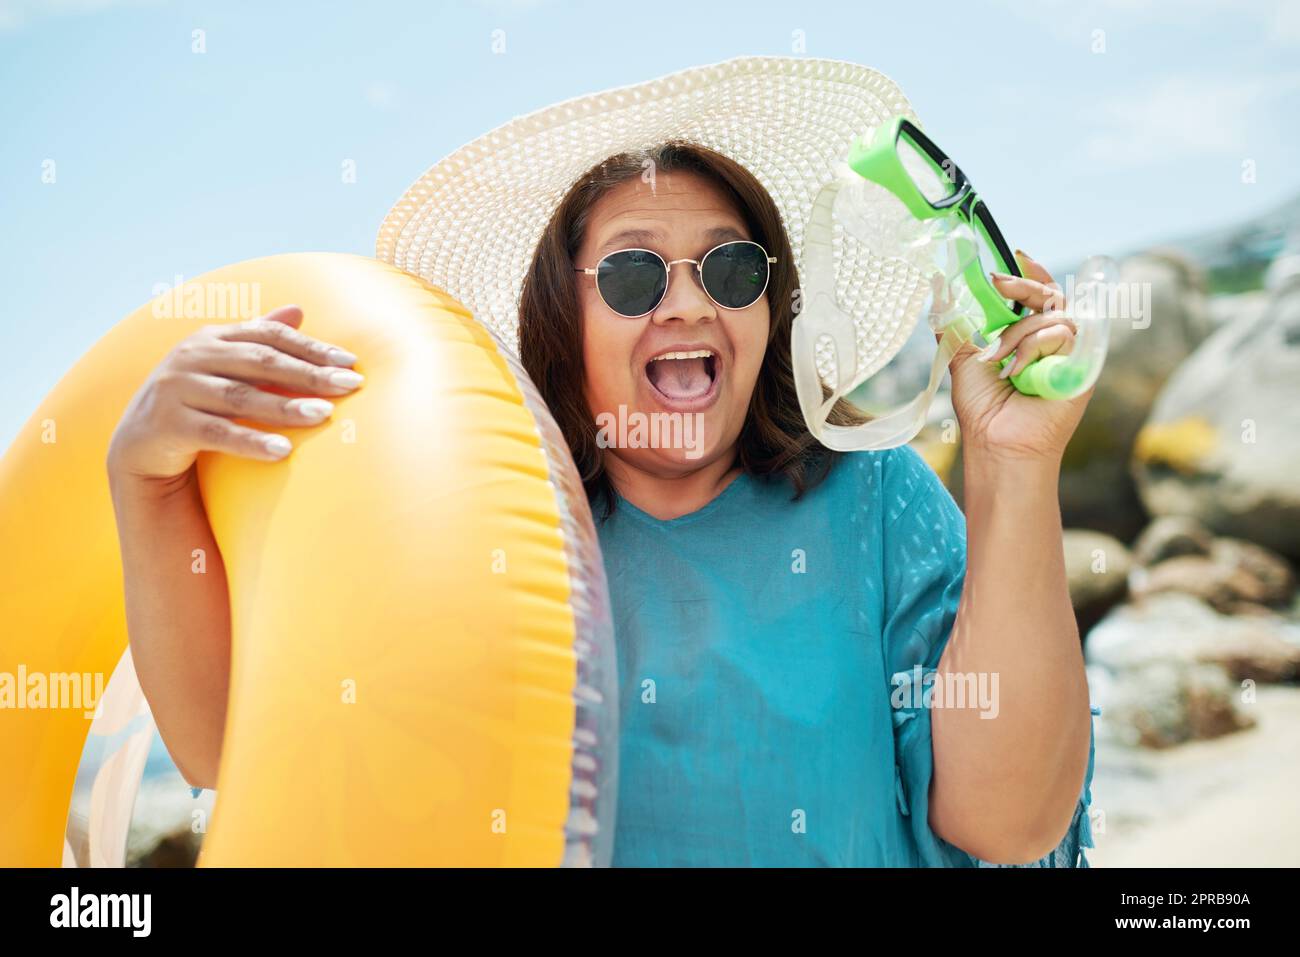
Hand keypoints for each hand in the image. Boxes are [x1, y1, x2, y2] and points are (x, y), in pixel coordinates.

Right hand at [107, 305, 362, 485]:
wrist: (141, 441)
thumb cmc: (196, 398)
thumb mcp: (225, 364)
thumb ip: (259, 338)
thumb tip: (298, 308)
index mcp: (212, 337)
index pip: (270, 336)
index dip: (311, 348)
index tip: (350, 364)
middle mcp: (192, 356)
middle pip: (261, 363)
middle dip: (309, 374)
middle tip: (349, 386)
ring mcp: (177, 388)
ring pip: (241, 397)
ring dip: (285, 407)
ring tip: (324, 414)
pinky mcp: (168, 423)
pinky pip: (218, 433)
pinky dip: (251, 442)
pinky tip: (283, 451)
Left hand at [938, 250, 1091, 465]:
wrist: (997, 443)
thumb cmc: (983, 408)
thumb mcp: (962, 357)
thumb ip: (954, 323)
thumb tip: (937, 285)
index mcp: (1029, 339)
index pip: (1039, 295)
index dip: (1031, 273)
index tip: (1014, 256)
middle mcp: (1053, 344)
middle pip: (1052, 296)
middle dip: (1023, 285)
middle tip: (996, 282)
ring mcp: (1069, 354)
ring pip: (1052, 316)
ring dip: (1017, 334)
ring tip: (996, 360)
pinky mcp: (1082, 366)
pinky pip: (1063, 334)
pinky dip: (1033, 348)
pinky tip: (1015, 373)